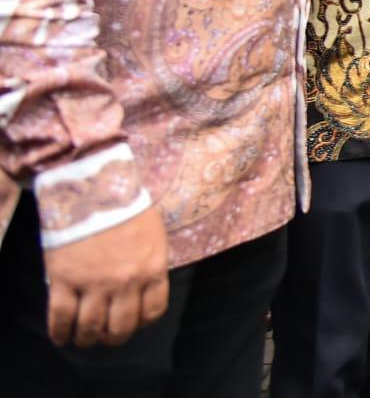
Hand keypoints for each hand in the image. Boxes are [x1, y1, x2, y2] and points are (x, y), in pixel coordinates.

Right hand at [42, 206, 168, 347]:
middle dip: (114, 337)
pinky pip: (61, 318)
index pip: (153, 312)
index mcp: (152, 268)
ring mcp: (94, 282)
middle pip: (122, 327)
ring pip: (91, 328)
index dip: (141, 322)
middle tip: (106, 336)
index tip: (133, 322)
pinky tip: (61, 336)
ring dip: (87, 339)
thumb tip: (144, 287)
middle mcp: (126, 281)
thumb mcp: (153, 234)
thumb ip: (150, 263)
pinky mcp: (65, 279)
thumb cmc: (127, 206)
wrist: (94, 187)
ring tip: (84, 338)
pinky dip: (60, 333)